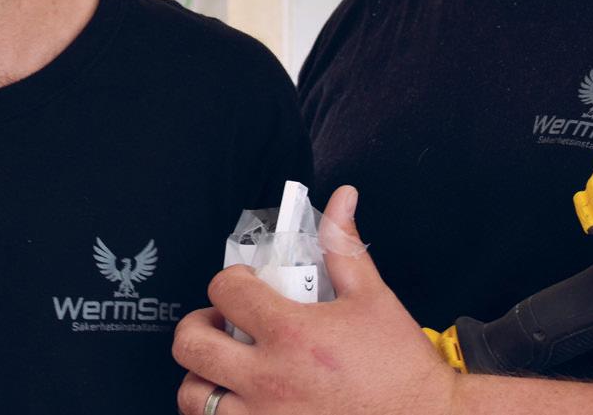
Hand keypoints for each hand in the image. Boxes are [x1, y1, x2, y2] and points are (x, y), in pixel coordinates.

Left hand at [172, 186, 461, 414]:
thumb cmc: (401, 368)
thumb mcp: (372, 297)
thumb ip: (343, 246)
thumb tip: (340, 200)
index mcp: (291, 334)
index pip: (224, 291)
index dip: (230, 281)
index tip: (245, 287)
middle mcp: (269, 380)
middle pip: (190, 344)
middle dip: (198, 326)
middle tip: (220, 325)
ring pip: (194, 396)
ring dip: (203, 377)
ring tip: (226, 368)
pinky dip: (221, 413)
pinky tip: (245, 402)